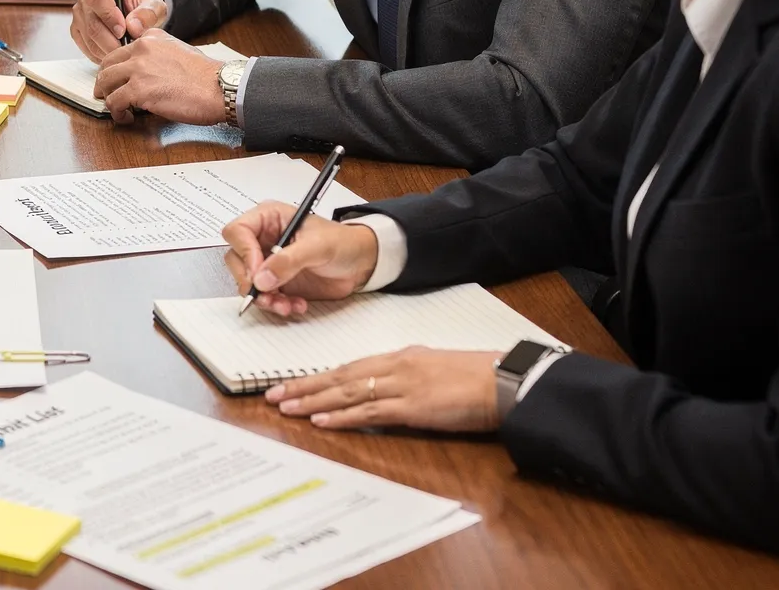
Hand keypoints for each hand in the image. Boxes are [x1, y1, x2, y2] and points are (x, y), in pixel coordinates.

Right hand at [70, 0, 167, 61]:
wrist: (136, 11)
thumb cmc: (142, 4)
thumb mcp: (154, 4)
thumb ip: (148, 13)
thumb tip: (133, 27)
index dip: (109, 16)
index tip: (123, 30)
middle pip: (91, 21)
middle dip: (110, 40)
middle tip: (127, 48)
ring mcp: (79, 13)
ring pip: (88, 36)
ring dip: (107, 49)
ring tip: (123, 51)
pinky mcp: (77, 29)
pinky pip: (85, 46)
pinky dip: (100, 54)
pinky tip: (114, 53)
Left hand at [93, 29, 224, 123]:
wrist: (219, 87)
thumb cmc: (205, 76)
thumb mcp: (178, 50)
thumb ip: (157, 54)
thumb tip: (146, 70)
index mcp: (151, 38)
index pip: (119, 52)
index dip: (115, 69)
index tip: (117, 80)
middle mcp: (141, 49)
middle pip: (107, 66)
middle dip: (104, 83)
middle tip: (107, 94)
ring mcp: (138, 68)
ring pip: (105, 83)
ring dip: (108, 99)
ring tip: (118, 109)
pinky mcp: (138, 90)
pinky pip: (114, 102)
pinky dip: (117, 113)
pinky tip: (126, 118)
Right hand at [221, 201, 378, 315]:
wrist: (361, 264)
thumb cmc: (343, 243)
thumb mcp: (318, 246)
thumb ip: (288, 260)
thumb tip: (261, 278)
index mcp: (269, 219)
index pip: (238, 231)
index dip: (244, 252)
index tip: (259, 272)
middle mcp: (263, 240)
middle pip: (237, 259)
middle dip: (251, 281)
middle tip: (268, 294)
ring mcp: (268, 262)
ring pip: (248, 282)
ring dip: (264, 298)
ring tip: (285, 305)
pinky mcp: (276, 282)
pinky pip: (264, 296)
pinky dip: (276, 305)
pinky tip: (295, 305)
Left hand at [265, 348, 501, 432]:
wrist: (505, 380)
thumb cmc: (477, 375)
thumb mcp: (434, 366)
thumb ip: (408, 373)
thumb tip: (387, 382)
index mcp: (399, 357)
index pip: (349, 367)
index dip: (318, 376)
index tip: (293, 383)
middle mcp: (394, 367)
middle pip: (339, 377)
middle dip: (303, 386)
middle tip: (272, 395)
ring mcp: (402, 386)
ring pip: (346, 393)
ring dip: (313, 401)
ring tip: (284, 407)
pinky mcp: (413, 408)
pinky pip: (369, 413)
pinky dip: (342, 417)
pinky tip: (320, 421)